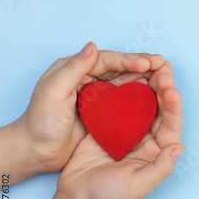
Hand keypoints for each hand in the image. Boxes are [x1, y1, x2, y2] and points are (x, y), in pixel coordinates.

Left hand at [15, 42, 165, 173]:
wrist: (35, 151)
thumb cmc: (39, 123)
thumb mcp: (52, 92)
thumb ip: (72, 69)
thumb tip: (92, 47)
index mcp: (72, 70)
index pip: (105, 60)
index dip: (128, 60)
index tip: (148, 64)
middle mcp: (85, 79)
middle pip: (118, 68)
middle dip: (141, 66)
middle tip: (163, 65)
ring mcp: (94, 95)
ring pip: (123, 81)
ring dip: (143, 78)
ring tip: (163, 76)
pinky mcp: (100, 111)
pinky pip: (123, 99)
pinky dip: (138, 95)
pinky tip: (152, 96)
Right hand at [56, 60, 182, 198]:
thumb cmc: (110, 197)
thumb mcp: (139, 186)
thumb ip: (161, 168)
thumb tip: (179, 147)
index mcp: (158, 151)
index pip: (170, 124)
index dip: (172, 106)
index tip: (171, 88)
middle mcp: (146, 138)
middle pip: (158, 108)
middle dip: (162, 87)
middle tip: (163, 68)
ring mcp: (127, 130)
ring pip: (140, 102)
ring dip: (145, 83)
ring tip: (148, 64)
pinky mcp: (108, 125)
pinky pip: (118, 103)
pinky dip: (122, 88)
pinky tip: (124, 73)